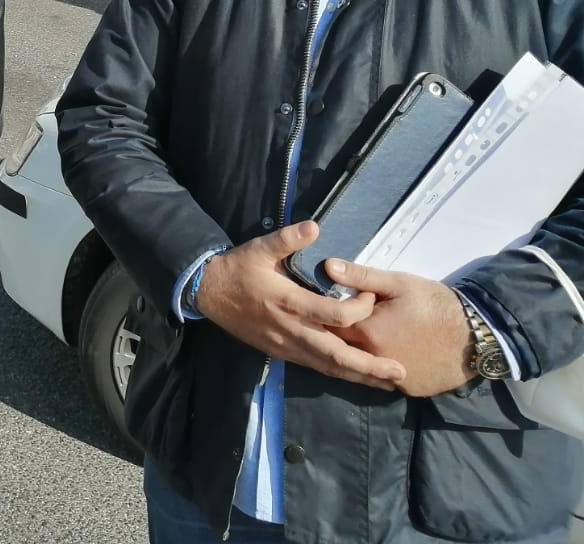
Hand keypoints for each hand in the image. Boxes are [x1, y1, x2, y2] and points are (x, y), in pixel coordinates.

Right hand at [195, 221, 403, 389]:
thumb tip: (315, 226)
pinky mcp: (281, 352)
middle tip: (400, 371)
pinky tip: (356, 375)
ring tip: (387, 381)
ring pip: (328, 367)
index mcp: (290, 302)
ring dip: (358, 376)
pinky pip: (315, 367)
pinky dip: (339, 373)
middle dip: (369, 365)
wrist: (207, 292)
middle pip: (337, 355)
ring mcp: (286, 345)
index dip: (360, 308)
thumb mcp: (259, 248)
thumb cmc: (237, 269)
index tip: (371, 296)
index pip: (335, 315)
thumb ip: (287, 238)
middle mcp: (292, 329)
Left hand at [325, 259, 473, 396]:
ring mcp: (393, 380)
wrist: (477, 335)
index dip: (331, 317)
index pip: (332, 326)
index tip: (334, 309)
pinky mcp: (410, 391)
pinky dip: (383, 372)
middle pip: (345, 350)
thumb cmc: (435, 304)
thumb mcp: (398, 284)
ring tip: (370, 342)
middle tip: (351, 326)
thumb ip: (360, 277)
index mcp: (367, 333)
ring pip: (365, 369)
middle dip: (343, 338)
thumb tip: (327, 266)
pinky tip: (389, 358)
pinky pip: (387, 382)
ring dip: (361, 358)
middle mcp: (374, 361)